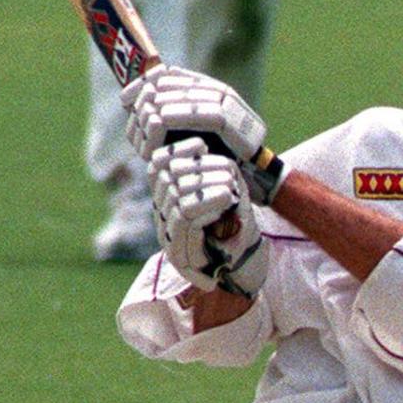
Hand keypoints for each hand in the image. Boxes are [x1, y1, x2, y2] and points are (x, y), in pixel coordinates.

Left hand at [122, 66, 287, 204]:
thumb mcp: (192, 130)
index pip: (172, 75)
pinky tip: (163, 118)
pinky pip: (204, 113)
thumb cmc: (218, 152)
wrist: (253, 170)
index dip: (146, 82)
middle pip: (180, 84)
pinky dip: (182, 114)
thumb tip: (141, 107)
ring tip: (146, 109)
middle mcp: (219, 91)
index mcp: (209, 88)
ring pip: (191, 97)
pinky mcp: (233, 120)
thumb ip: (173, 116)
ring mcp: (229, 103)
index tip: (126, 97)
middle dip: (153, 93)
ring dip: (165, 102)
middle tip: (135, 106)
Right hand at [149, 137, 268, 297]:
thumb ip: (210, 170)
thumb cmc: (234, 220)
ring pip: (176, 199)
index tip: (203, 144)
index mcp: (167, 195)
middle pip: (166, 179)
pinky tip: (226, 200)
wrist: (244, 259)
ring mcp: (168, 234)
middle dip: (199, 170)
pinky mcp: (180, 253)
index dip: (177, 150)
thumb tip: (199, 145)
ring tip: (231, 187)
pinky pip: (185, 220)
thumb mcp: (224, 189)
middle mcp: (162, 214)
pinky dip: (206, 205)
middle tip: (228, 172)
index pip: (157, 164)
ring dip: (206, 189)